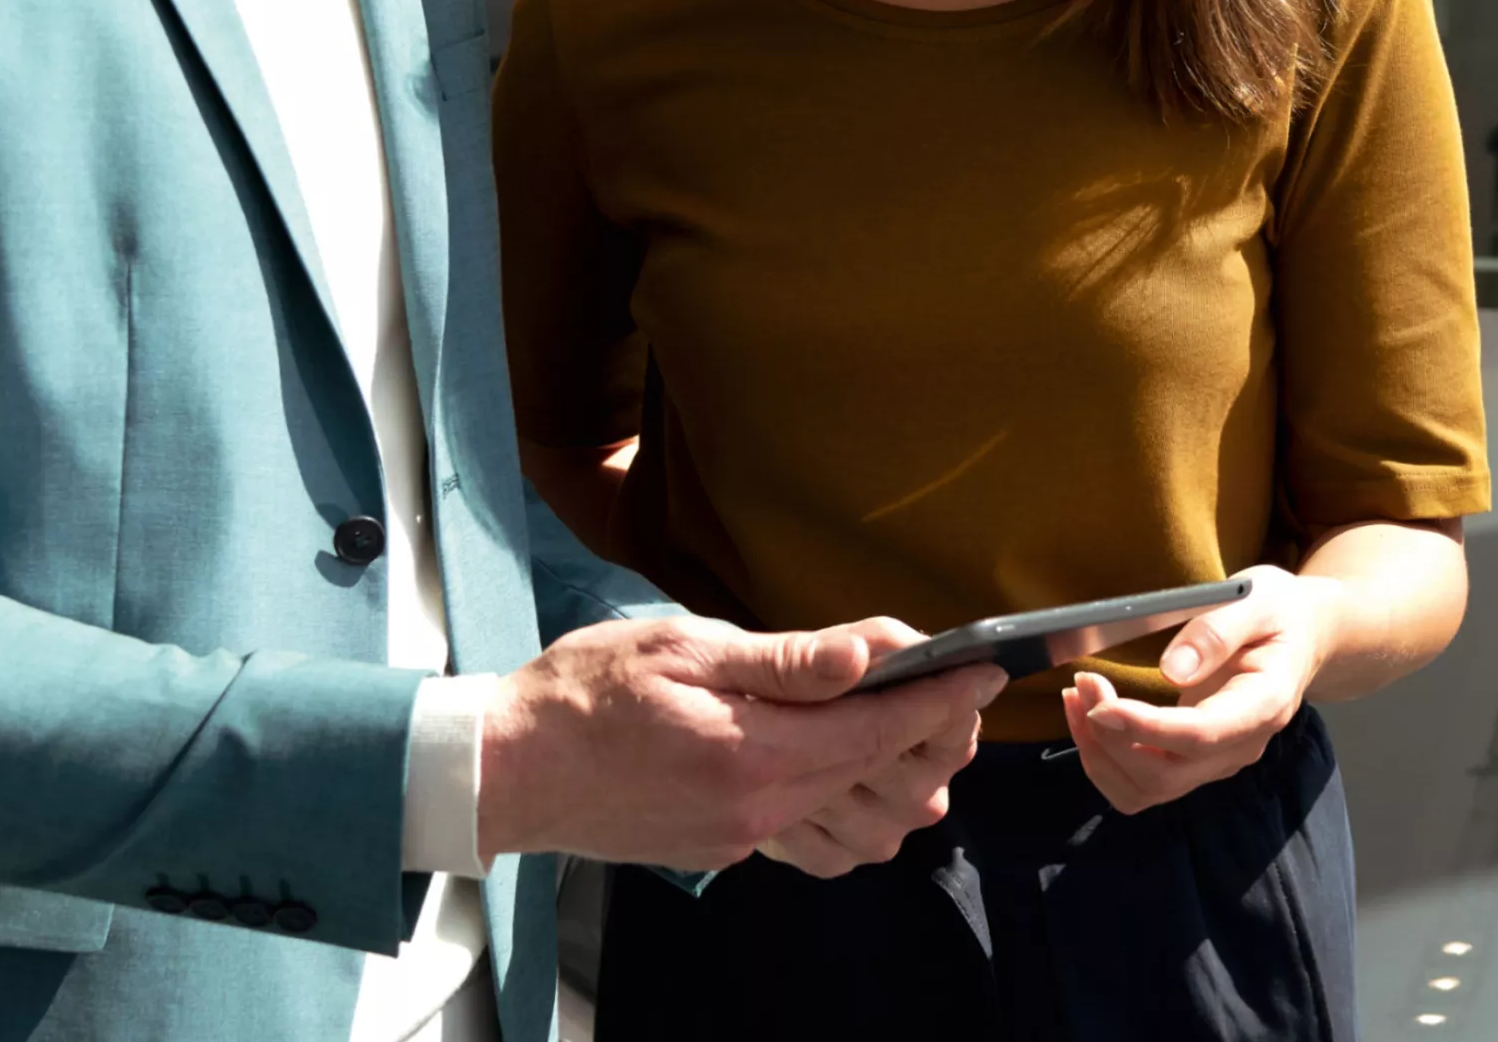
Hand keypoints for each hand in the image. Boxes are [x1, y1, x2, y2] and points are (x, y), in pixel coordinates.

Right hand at [478, 613, 1005, 871]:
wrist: (513, 768)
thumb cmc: (587, 691)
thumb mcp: (683, 646)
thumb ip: (783, 659)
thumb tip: (867, 654)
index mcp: (753, 749)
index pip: (879, 727)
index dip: (943, 698)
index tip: (985, 670)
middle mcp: (760, 806)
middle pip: (884, 777)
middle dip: (935, 734)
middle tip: (955, 689)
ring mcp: (744, 837)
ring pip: (863, 826)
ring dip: (901, 779)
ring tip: (913, 727)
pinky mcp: (727, 851)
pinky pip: (817, 842)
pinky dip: (852, 812)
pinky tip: (847, 773)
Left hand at [1059, 566, 1338, 815]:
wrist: (1303, 636)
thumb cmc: (1279, 613)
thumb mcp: (1256, 600)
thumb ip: (1217, 631)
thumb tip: (1172, 670)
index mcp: (1262, 706)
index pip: (1200, 736)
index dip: (1144, 728)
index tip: (1100, 705)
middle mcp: (1240, 746)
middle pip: (1165, 774)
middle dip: (1110, 737)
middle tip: (1083, 684)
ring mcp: (1218, 760)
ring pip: (1148, 789)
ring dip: (1100, 755)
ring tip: (1077, 699)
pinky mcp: (1196, 761)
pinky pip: (1143, 784)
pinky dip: (1106, 761)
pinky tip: (1090, 719)